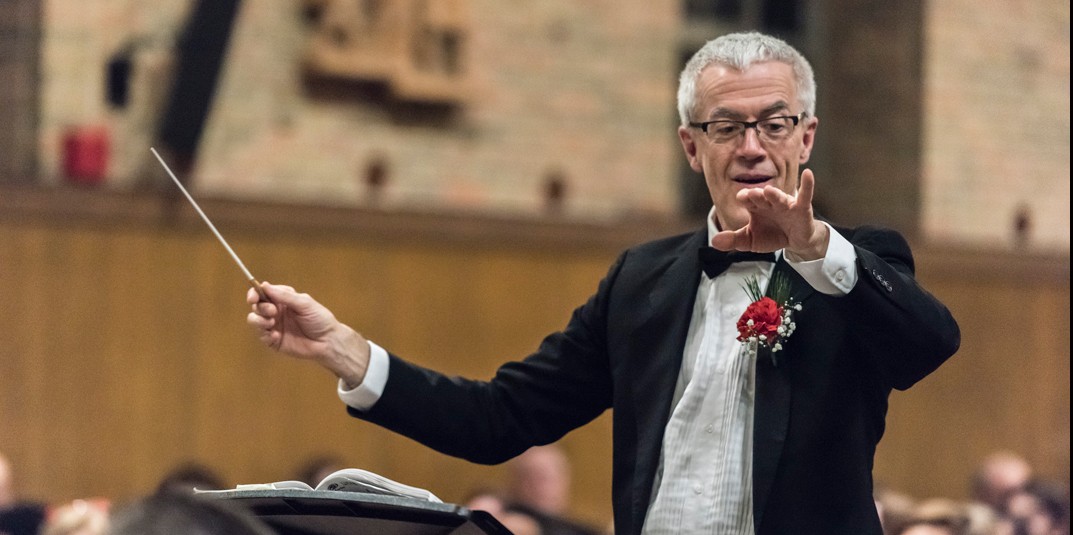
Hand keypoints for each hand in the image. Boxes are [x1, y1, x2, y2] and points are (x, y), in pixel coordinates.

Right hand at [247, 283, 369, 387]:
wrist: (328, 341)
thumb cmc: (320, 319)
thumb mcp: (305, 303)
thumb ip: (285, 296)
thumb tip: (265, 285)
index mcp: (283, 299)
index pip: (263, 293)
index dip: (254, 293)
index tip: (253, 297)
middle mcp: (276, 311)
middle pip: (256, 306)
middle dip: (260, 307)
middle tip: (273, 312)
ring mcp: (274, 326)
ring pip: (254, 320)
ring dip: (259, 320)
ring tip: (271, 323)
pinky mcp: (273, 340)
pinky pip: (262, 336)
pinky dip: (266, 335)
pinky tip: (277, 336)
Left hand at [710, 169, 828, 259]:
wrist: (794, 241)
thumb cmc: (771, 235)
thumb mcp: (750, 240)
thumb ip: (733, 240)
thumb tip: (713, 241)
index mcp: (755, 206)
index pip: (747, 199)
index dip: (744, 197)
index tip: (741, 198)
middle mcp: (769, 202)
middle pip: (761, 196)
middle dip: (756, 195)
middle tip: (751, 195)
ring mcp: (786, 204)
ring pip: (779, 197)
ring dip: (774, 194)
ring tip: (768, 191)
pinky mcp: (801, 208)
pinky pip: (805, 195)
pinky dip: (807, 185)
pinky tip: (808, 174)